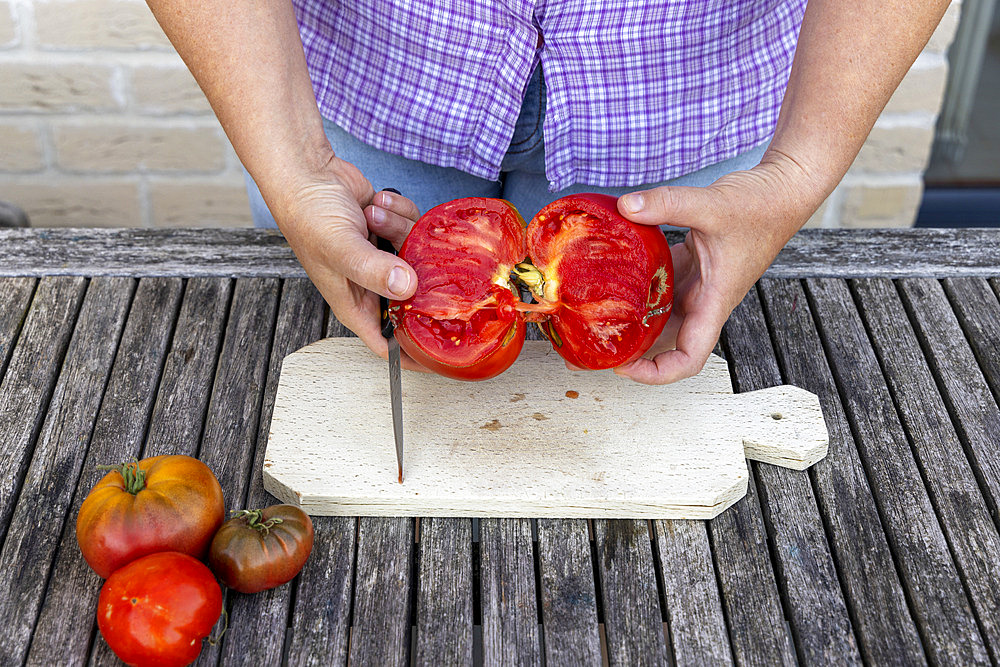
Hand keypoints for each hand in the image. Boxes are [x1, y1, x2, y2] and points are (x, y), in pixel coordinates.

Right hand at [273, 155, 426, 368]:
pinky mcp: (391, 234)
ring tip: (374, 216)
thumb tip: (407, 287)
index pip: (388, 345)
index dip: (414, 356)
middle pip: (413, 301)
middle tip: (425, 260)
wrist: (307, 172)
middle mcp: (370, 285)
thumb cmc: (309, 216)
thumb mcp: (341, 247)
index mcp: (354, 303)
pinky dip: (401, 213)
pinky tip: (378, 204)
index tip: (444, 355)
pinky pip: (415, 230)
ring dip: (402, 231)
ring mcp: (383, 259)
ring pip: (418, 258)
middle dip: (422, 281)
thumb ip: (374, 270)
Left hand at [613, 155, 821, 383]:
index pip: (689, 357)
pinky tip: (611, 281)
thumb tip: (626, 206)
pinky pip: (659, 286)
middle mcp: (704, 300)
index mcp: (714, 301)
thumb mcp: (712, 203)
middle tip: (592, 345)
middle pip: (665, 343)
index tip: (623, 366)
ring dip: (631, 320)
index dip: (656, 372)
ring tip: (594, 319)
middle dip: (631, 350)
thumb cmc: (763, 206)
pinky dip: (637, 288)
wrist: (782, 189)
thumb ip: (667, 203)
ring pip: (659, 315)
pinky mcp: (691, 265)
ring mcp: (697, 284)